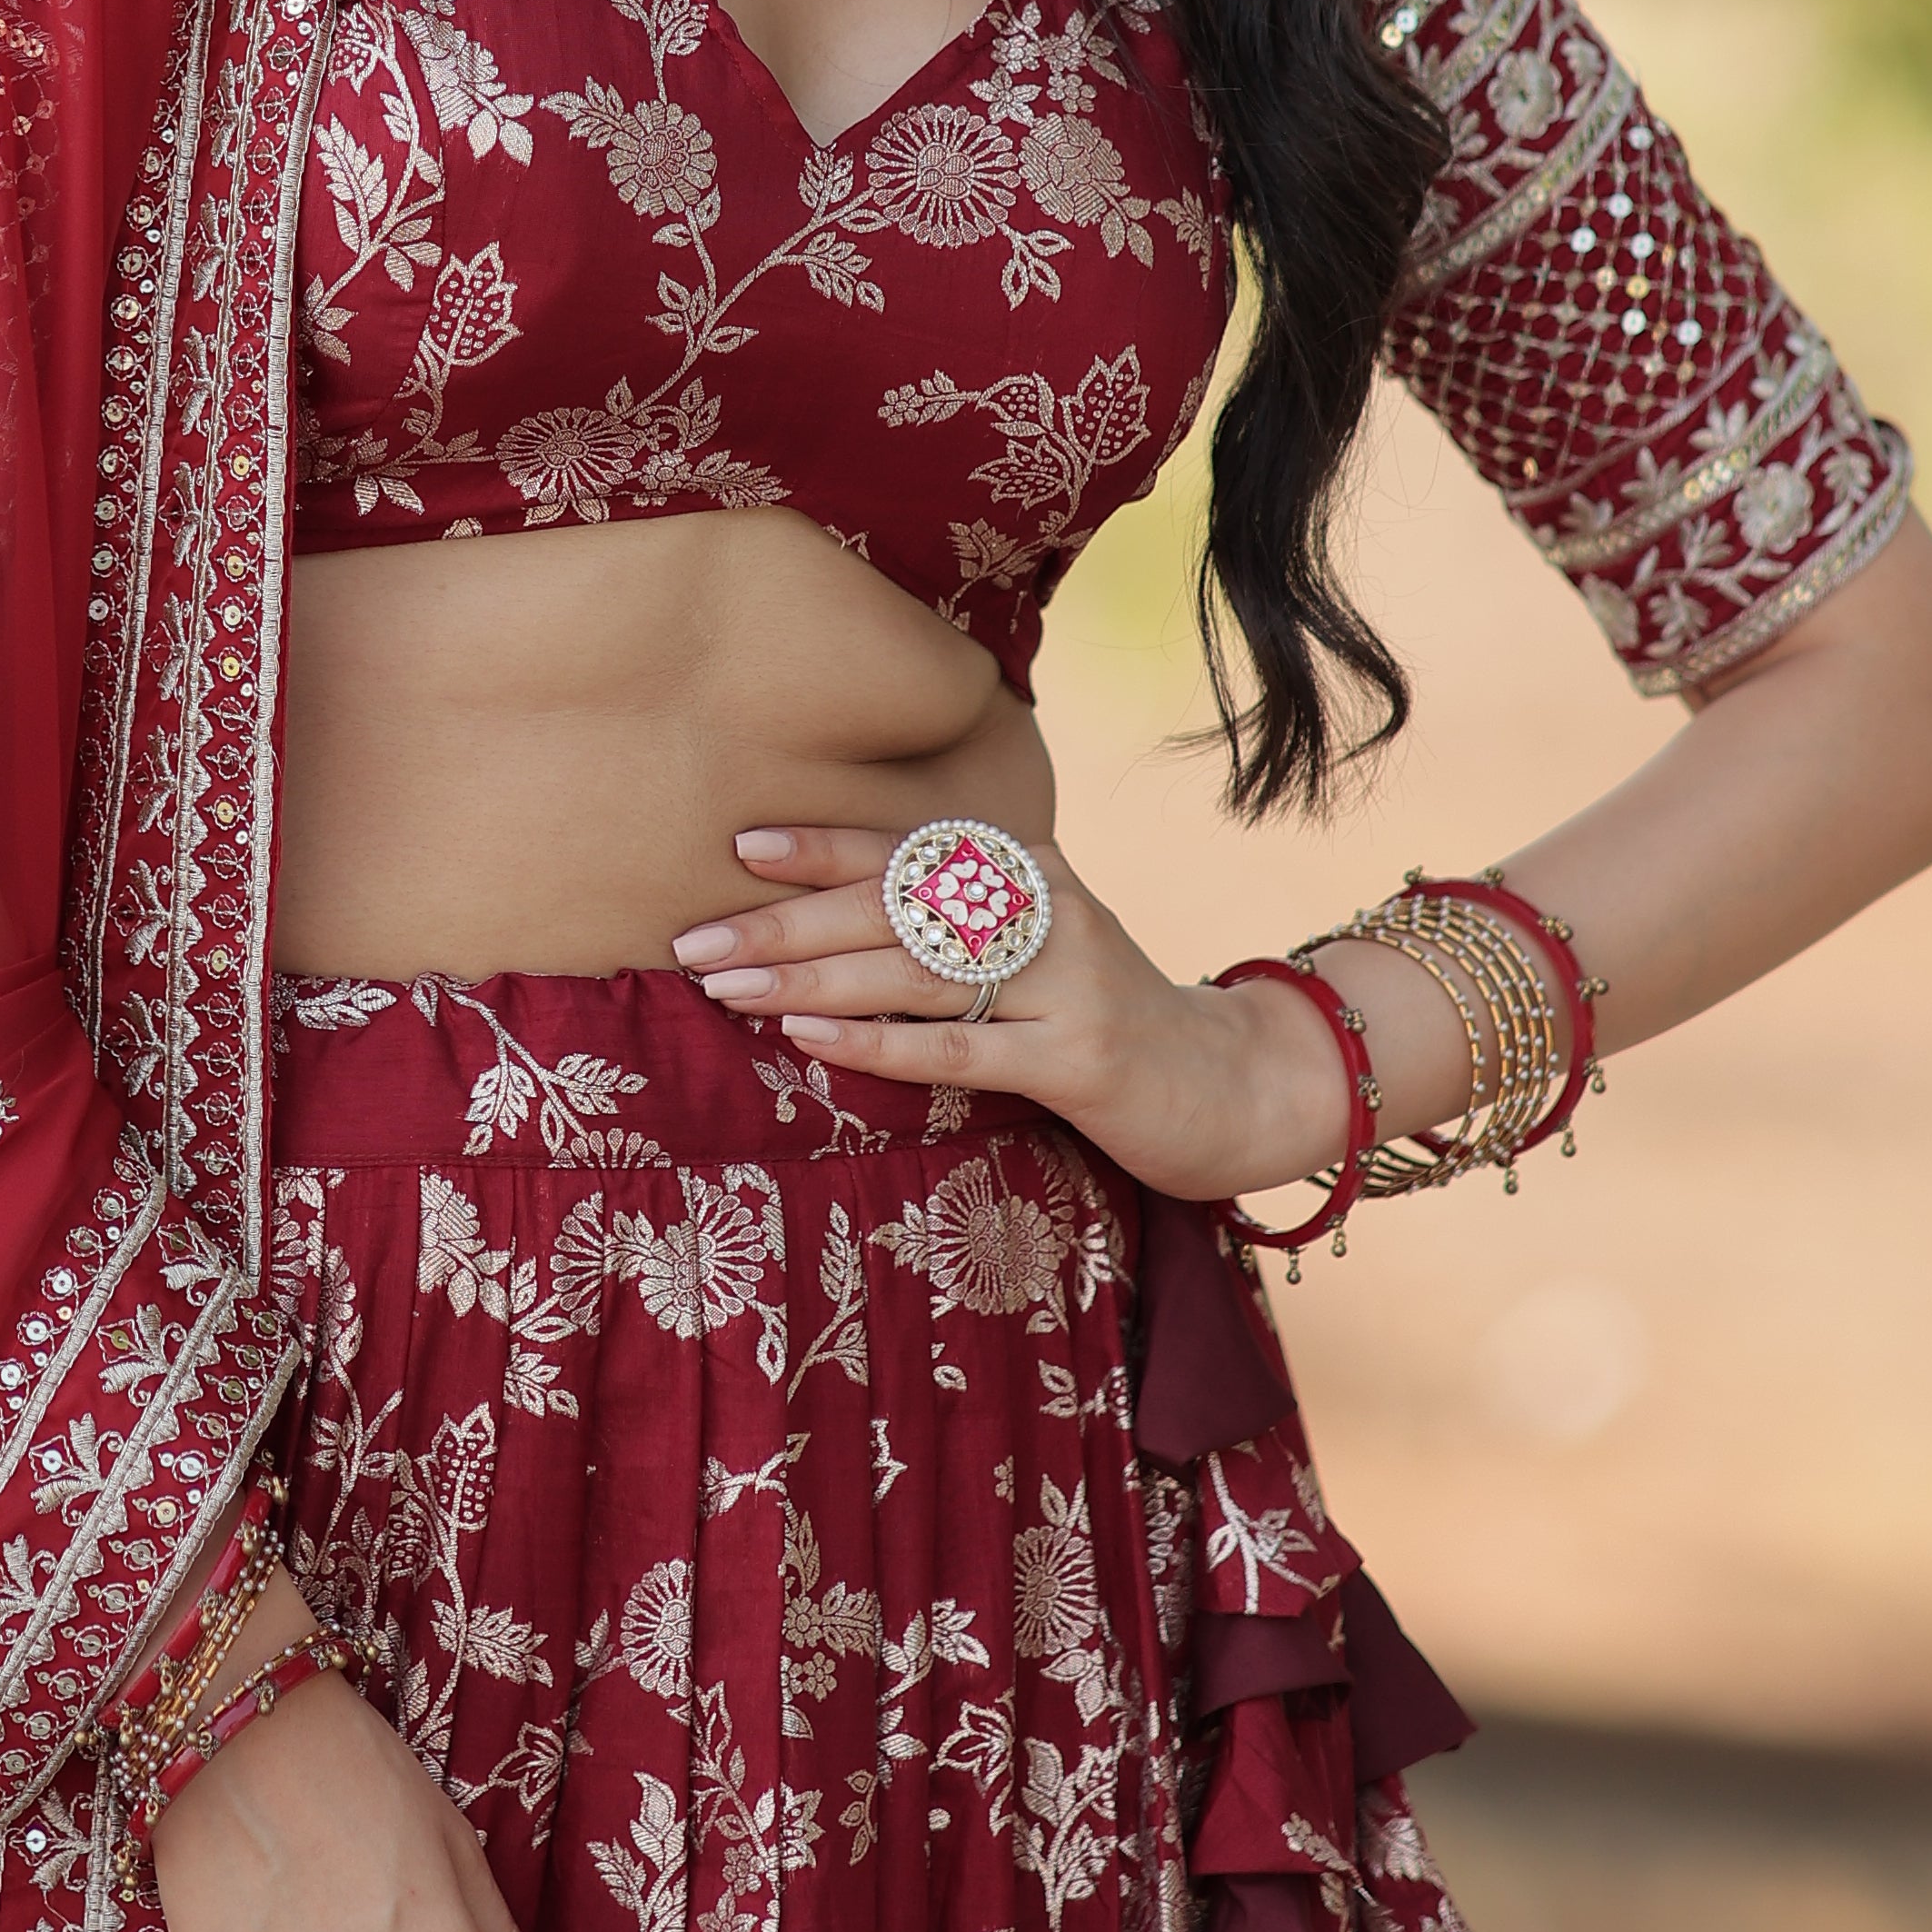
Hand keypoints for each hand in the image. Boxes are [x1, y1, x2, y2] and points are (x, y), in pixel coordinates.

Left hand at [673, 824, 1356, 1208]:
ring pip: (917, 972)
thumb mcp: (1044, 951)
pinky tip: (811, 1041)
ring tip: (727, 986)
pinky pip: (959, 1047)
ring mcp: (1068, 983)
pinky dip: (878, 1043)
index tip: (740, 847)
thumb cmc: (1107, 1018)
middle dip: (787, 923)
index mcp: (1033, 873)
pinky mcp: (1080, 1058)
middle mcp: (1050, 911)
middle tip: (696, 939)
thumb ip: (965, 928)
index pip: (911, 850)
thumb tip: (832, 927)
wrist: (1234, 1084)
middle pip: (897, 909)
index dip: (824, 846)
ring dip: (810, 980)